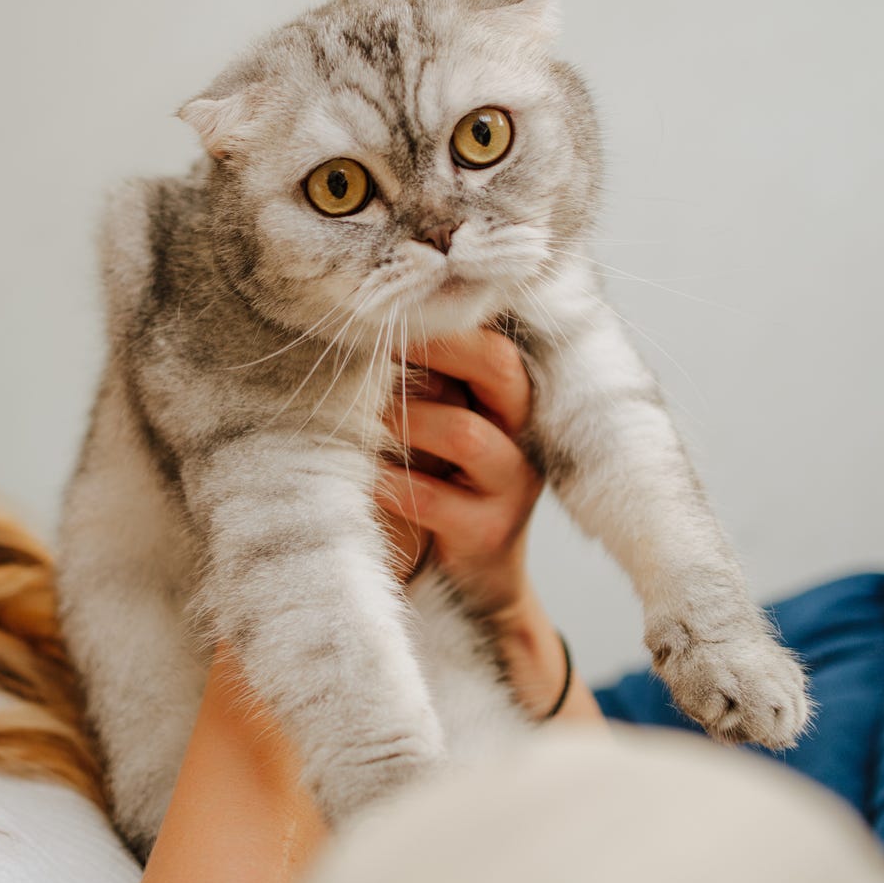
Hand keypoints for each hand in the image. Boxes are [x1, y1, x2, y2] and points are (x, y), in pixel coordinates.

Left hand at [374, 328, 544, 620]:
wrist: (474, 583)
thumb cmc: (445, 485)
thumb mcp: (443, 426)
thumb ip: (428, 381)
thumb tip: (363, 323)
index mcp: (510, 396)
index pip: (492, 334)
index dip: (445, 315)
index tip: (391, 298)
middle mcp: (521, 431)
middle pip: (498, 366)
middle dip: (438, 346)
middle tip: (380, 340)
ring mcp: (511, 485)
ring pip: (466, 434)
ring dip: (406, 420)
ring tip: (365, 419)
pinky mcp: (488, 533)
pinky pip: (433, 499)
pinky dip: (390, 483)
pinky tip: (362, 476)